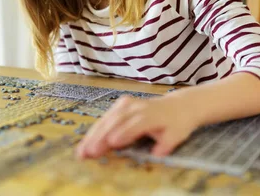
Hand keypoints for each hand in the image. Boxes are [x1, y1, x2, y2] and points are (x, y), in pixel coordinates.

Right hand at [75, 92, 201, 159]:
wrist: (177, 105)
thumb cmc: (176, 123)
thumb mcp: (177, 135)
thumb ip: (166, 145)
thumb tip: (157, 155)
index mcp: (151, 115)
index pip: (135, 125)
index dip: (123, 133)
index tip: (111, 143)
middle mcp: (136, 107)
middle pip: (116, 122)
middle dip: (100, 137)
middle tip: (88, 152)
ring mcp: (126, 104)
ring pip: (107, 119)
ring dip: (92, 135)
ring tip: (81, 150)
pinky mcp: (120, 104)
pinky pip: (105, 117)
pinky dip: (95, 130)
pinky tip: (86, 141)